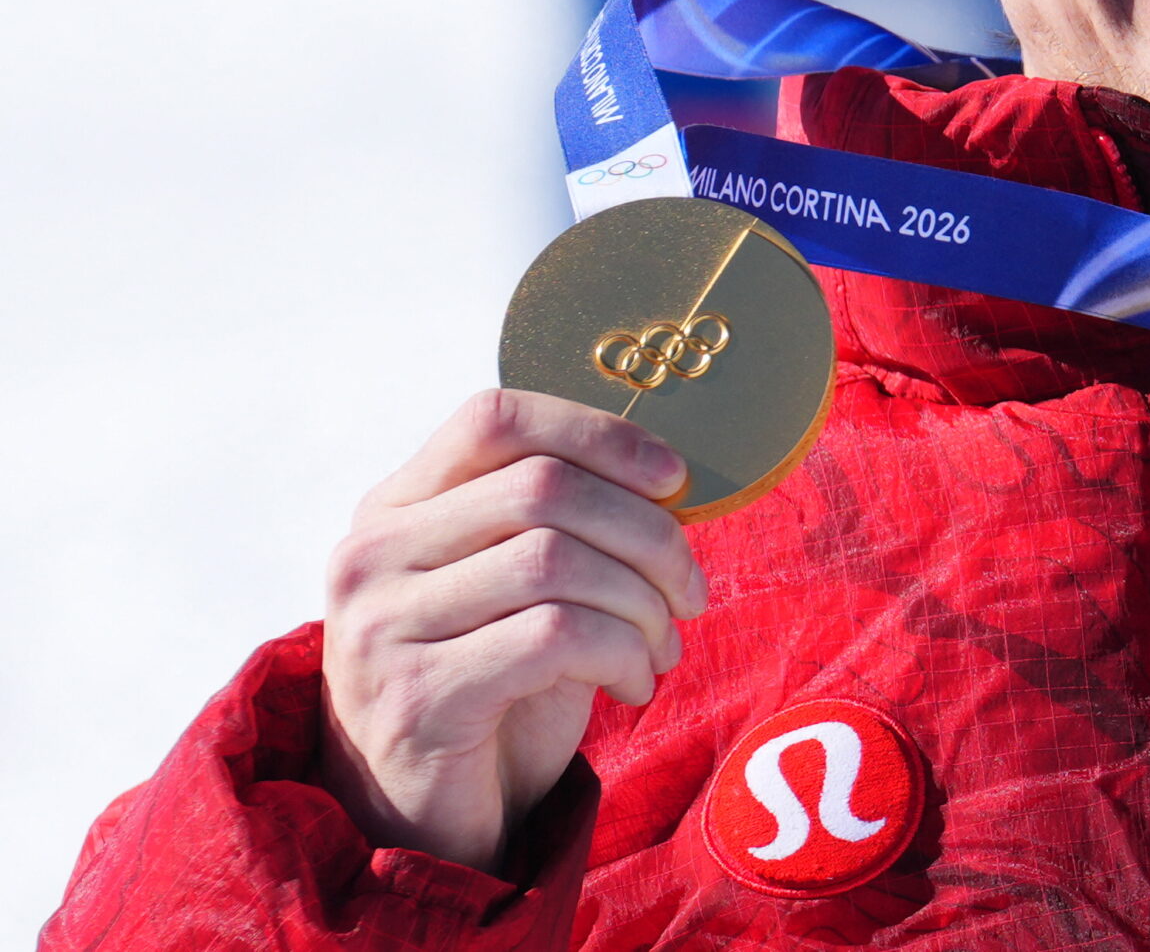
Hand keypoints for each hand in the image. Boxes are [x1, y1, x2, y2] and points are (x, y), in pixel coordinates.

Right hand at [317, 389, 706, 871]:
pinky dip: (621, 653)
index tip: (674, 478)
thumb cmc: (494, 687)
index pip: (496, 418)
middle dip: (648, 534)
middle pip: (544, 489)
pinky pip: (554, 637)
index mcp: (395, 507)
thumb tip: (671, 478)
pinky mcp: (415, 695)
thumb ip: (560, 523)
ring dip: (642, 604)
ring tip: (662, 645)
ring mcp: (382, 625)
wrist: (425, 820)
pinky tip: (632, 684)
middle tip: (689, 590)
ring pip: (557, 561)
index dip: (600, 434)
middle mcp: (371, 554)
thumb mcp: (518, 588)